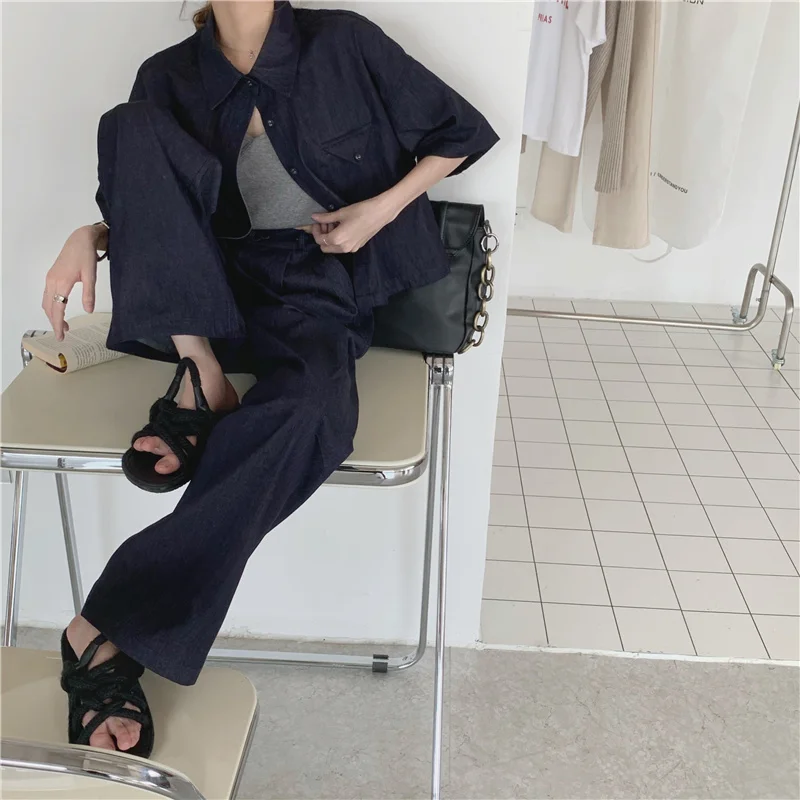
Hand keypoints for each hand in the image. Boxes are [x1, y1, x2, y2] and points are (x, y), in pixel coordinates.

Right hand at [43, 225, 102, 340]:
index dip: (58, 323)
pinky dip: (51, 306)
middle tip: (63, 334)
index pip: (57, 308)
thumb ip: (89, 294)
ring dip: (52, 315)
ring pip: (46, 302)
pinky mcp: (52, 276)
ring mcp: (50, 279)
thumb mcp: (91, 276)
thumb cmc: (86, 255)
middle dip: (54, 322)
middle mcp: (52, 281)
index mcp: (61, 282)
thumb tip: (88, 310)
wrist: (80, 239)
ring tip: (64, 325)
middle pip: (49, 307)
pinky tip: (60, 310)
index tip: (61, 335)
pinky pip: (48, 295)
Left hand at [309, 196, 396, 253]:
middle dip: (323, 236)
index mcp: (337, 239)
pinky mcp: (358, 247)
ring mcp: (352, 249)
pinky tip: (343, 228)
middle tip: (325, 223)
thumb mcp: (341, 213)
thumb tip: (314, 217)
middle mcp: (343, 248)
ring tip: (335, 223)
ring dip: (331, 238)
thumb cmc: (360, 211)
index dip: (316, 231)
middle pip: (325, 247)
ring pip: (334, 248)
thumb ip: (326, 218)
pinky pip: (343, 247)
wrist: (380, 213)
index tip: (317, 222)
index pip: (319, 240)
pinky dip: (339, 239)